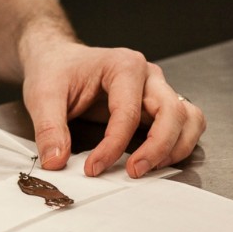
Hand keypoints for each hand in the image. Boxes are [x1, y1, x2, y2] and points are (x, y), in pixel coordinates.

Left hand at [20, 39, 205, 177]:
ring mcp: (158, 89)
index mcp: (124, 66)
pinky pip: (186, 124)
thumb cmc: (57, 71)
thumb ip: (50, 128)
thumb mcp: (43, 95)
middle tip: (133, 172)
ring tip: (149, 169)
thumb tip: (56, 161)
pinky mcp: (160, 104)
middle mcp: (149, 76)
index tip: (92, 168)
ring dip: (176, 147)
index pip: (129, 112)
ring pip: (189, 118)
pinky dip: (179, 144)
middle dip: (157, 147)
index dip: (113, 146)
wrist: (60, 59)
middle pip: (173, 112)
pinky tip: (156, 161)